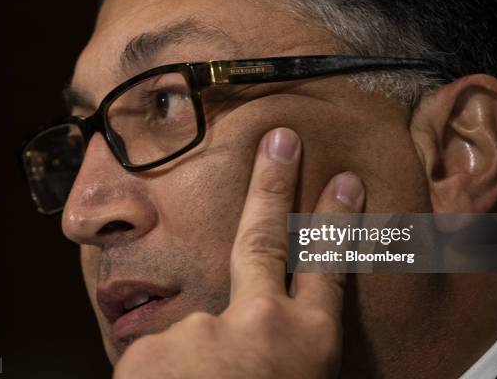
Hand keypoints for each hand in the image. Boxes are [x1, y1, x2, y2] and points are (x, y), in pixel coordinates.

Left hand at [113, 127, 364, 378]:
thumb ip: (282, 353)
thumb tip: (262, 344)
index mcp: (307, 343)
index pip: (327, 267)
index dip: (334, 221)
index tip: (344, 182)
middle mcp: (259, 324)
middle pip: (266, 238)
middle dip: (274, 186)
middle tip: (281, 142)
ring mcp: (202, 328)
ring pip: (194, 328)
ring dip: (192, 358)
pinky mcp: (152, 346)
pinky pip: (156, 358)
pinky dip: (162, 378)